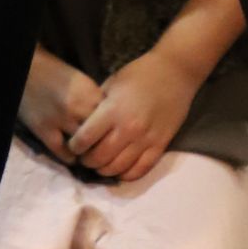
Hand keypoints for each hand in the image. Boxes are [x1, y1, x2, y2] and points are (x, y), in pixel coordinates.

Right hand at [19, 46, 104, 158]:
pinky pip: (64, 153)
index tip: (115, 134)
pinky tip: (73, 156)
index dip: (114, 128)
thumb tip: (110, 120)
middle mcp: (78, 107)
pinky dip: (70, 157)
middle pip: (101, 135)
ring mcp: (60, 120)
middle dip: (104, 142)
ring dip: (88, 152)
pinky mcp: (44, 130)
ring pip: (84, 147)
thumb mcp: (81, 81)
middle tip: (105, 149)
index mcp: (90, 92)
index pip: (112, 120)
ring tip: (90, 155)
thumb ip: (95, 100)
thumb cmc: (55, 72)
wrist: (26, 68)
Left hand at [66, 47, 201, 183]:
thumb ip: (98, 105)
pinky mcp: (160, 146)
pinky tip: (120, 171)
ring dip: (105, 170)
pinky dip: (127, 175)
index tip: (73, 146)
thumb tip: (84, 123)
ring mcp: (146, 140)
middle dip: (88, 161)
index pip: (86, 138)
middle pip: (100, 157)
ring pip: (118, 168)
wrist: (174, 73)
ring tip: (100, 166)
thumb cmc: (140, 74)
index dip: (75, 146)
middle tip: (84, 158)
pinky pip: (141, 170)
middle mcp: (128, 129)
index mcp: (113, 110)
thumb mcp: (112, 84)